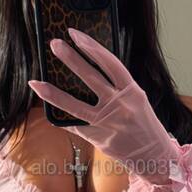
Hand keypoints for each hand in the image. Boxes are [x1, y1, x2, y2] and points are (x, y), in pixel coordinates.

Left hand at [29, 28, 181, 181]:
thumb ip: (117, 87)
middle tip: (54, 44)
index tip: (75, 34)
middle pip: (91, 78)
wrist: (155, 157)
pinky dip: (61, 117)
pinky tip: (48, 109)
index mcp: (132, 91)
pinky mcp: (98, 139)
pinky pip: (75, 125)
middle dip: (71, 59)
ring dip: (53, 93)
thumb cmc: (144, 124)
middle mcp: (120, 105)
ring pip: (75, 105)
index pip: (110, 63)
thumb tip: (87, 70)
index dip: (91, 47)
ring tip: (36, 81)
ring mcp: (108, 124)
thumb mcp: (137, 100)